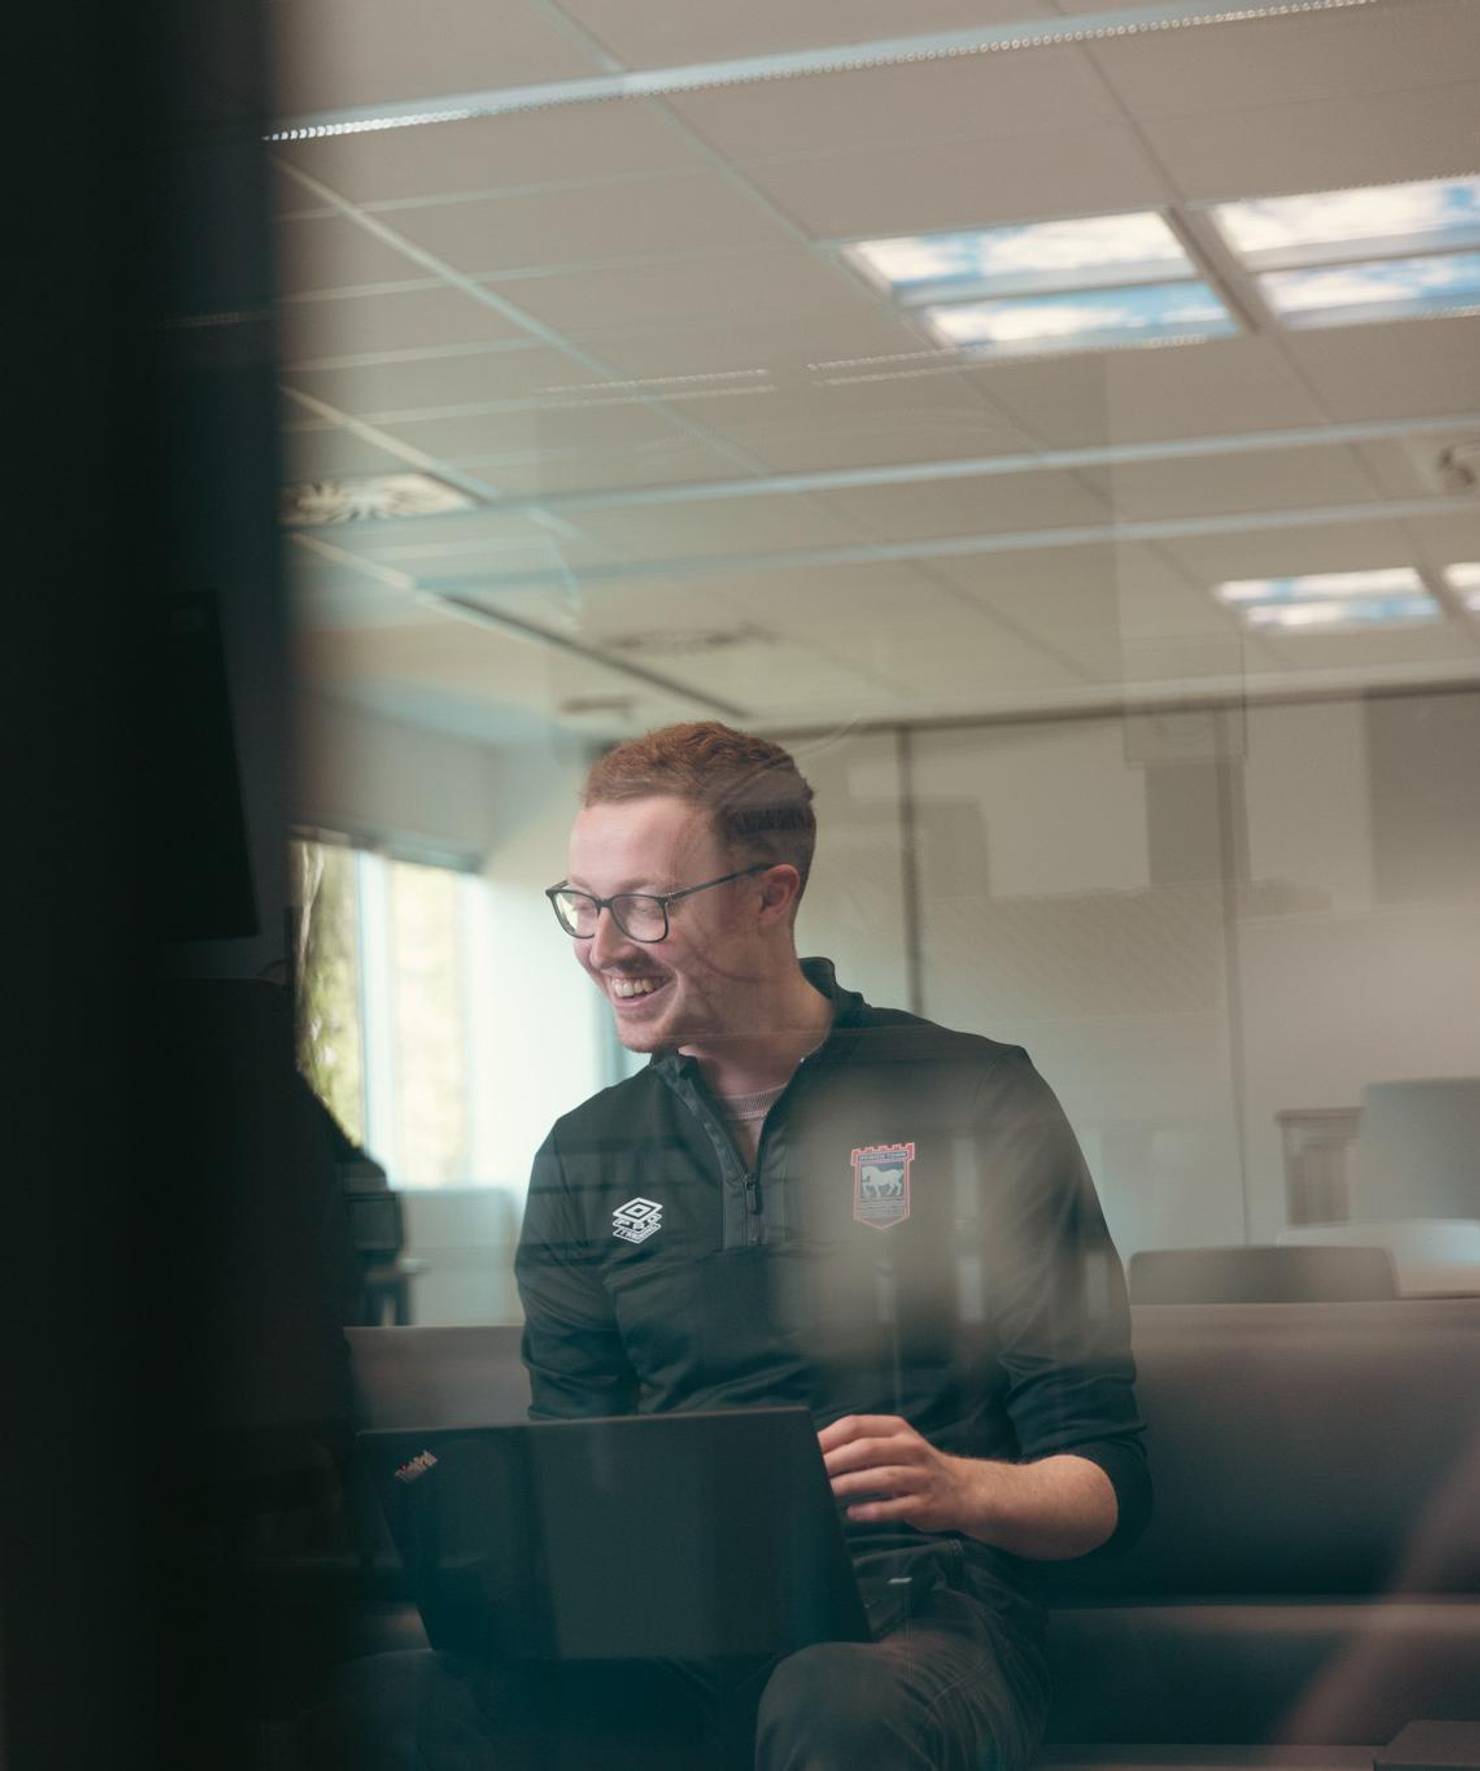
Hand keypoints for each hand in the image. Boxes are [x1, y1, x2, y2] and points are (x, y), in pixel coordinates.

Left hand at [818, 1413, 972, 1531]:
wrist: (964, 1490)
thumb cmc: (916, 1468)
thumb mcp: (895, 1447)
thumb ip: (863, 1446)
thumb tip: (819, 1452)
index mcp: (896, 1430)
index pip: (857, 1426)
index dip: (829, 1437)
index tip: (806, 1449)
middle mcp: (910, 1448)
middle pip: (867, 1449)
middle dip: (835, 1461)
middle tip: (811, 1472)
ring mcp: (920, 1476)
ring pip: (881, 1477)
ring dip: (850, 1484)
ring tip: (827, 1492)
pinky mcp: (925, 1503)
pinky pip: (895, 1507)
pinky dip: (872, 1510)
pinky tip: (853, 1513)